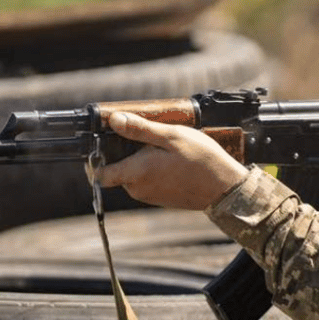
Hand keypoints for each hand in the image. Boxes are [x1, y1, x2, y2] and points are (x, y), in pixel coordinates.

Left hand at [91, 112, 248, 210]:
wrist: (225, 187)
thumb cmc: (200, 160)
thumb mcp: (170, 136)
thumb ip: (139, 130)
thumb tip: (114, 120)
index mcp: (135, 173)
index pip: (98, 175)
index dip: (93, 160)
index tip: (100, 143)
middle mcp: (138, 189)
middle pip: (116, 170)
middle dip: (123, 152)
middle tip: (143, 134)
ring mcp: (149, 196)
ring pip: (132, 175)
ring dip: (139, 160)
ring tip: (162, 145)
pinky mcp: (159, 199)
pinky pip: (146, 181)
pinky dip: (151, 169)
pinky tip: (169, 158)